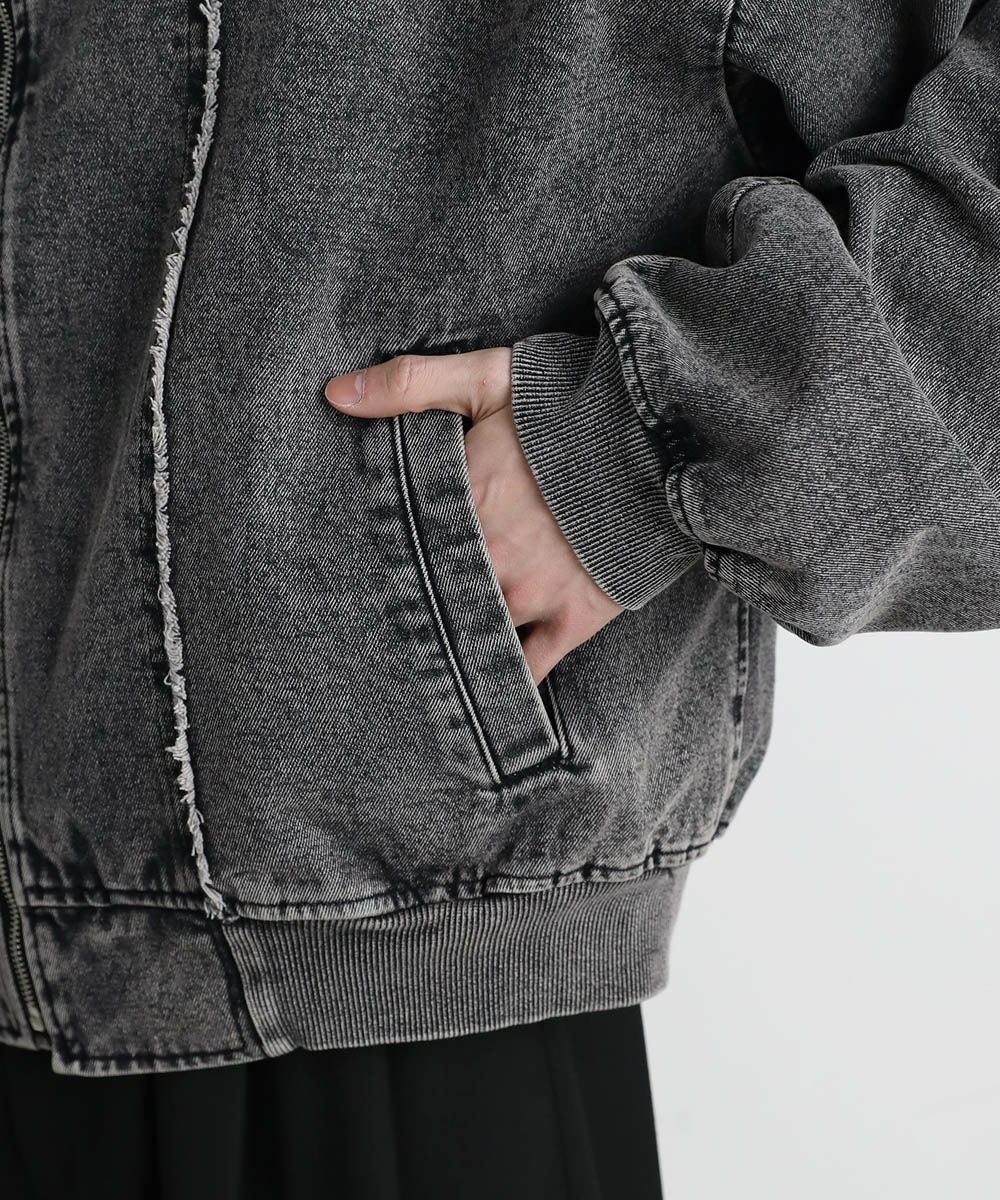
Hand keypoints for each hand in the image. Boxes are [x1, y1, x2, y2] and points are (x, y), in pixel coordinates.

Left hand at [325, 348, 623, 683]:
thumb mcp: (488, 376)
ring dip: (456, 637)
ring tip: (428, 655)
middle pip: (435, 596)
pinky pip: (531, 666)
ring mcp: (533, 593)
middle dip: (414, 605)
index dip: (385, 560)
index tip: (362, 572)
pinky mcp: (574, 617)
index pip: (404, 544)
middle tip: (385, 620)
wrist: (660, 438)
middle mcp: (491, 556)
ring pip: (475, 632)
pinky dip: (507, 681)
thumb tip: (335, 394)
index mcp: (462, 501)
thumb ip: (411, 384)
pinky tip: (483, 690)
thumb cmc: (570, 406)